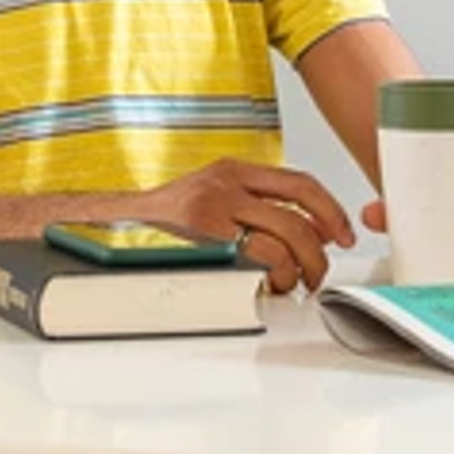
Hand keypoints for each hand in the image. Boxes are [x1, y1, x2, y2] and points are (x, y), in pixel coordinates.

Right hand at [138, 157, 357, 293]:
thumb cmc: (164, 220)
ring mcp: (213, 208)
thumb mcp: (213, 197)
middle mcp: (226, 183)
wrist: (110, 225)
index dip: (330, 210)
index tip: (343, 233)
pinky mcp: (203, 235)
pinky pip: (259, 256)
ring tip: (292, 283)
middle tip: (319, 272)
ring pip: (284, 239)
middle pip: (298, 215)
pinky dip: (274, 275)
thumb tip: (310, 232)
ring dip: (299, 269)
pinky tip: (268, 284)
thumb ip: (258, 206)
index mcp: (234, 169)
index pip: (300, 182)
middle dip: (319, 251)